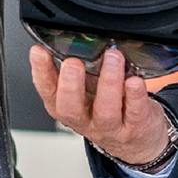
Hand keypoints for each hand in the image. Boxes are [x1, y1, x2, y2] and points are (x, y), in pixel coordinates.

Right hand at [26, 46, 170, 167]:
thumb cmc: (111, 110)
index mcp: (68, 107)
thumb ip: (80, 70)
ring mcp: (111, 127)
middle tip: (72, 62)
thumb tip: (72, 37)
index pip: (48, 91)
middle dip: (69, 84)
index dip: (40, 72)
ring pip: (105, 110)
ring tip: (112, 58)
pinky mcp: (137, 127)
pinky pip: (135, 112)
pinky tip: (135, 81)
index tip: (39, 51)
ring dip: (108, 82)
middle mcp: (85, 119)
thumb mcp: (88, 91)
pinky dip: (134, 95)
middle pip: (70, 108)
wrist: (138, 140)